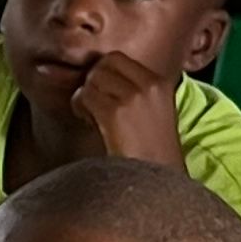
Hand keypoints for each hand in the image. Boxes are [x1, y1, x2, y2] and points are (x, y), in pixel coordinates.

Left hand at [68, 46, 186, 165]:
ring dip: (84, 97)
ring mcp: (133, 97)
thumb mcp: (149, 113)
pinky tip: (90, 124)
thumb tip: (93, 75)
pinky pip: (85, 96)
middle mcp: (149, 85)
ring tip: (94, 118)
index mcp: (159, 83)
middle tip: (94, 106)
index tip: (102, 94)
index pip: (117, 59)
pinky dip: (80, 108)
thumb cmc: (149, 155)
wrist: (158, 182)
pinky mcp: (116, 112)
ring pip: (91, 79)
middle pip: (102, 64)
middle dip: (92, 82)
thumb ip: (130, 91)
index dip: (101, 74)